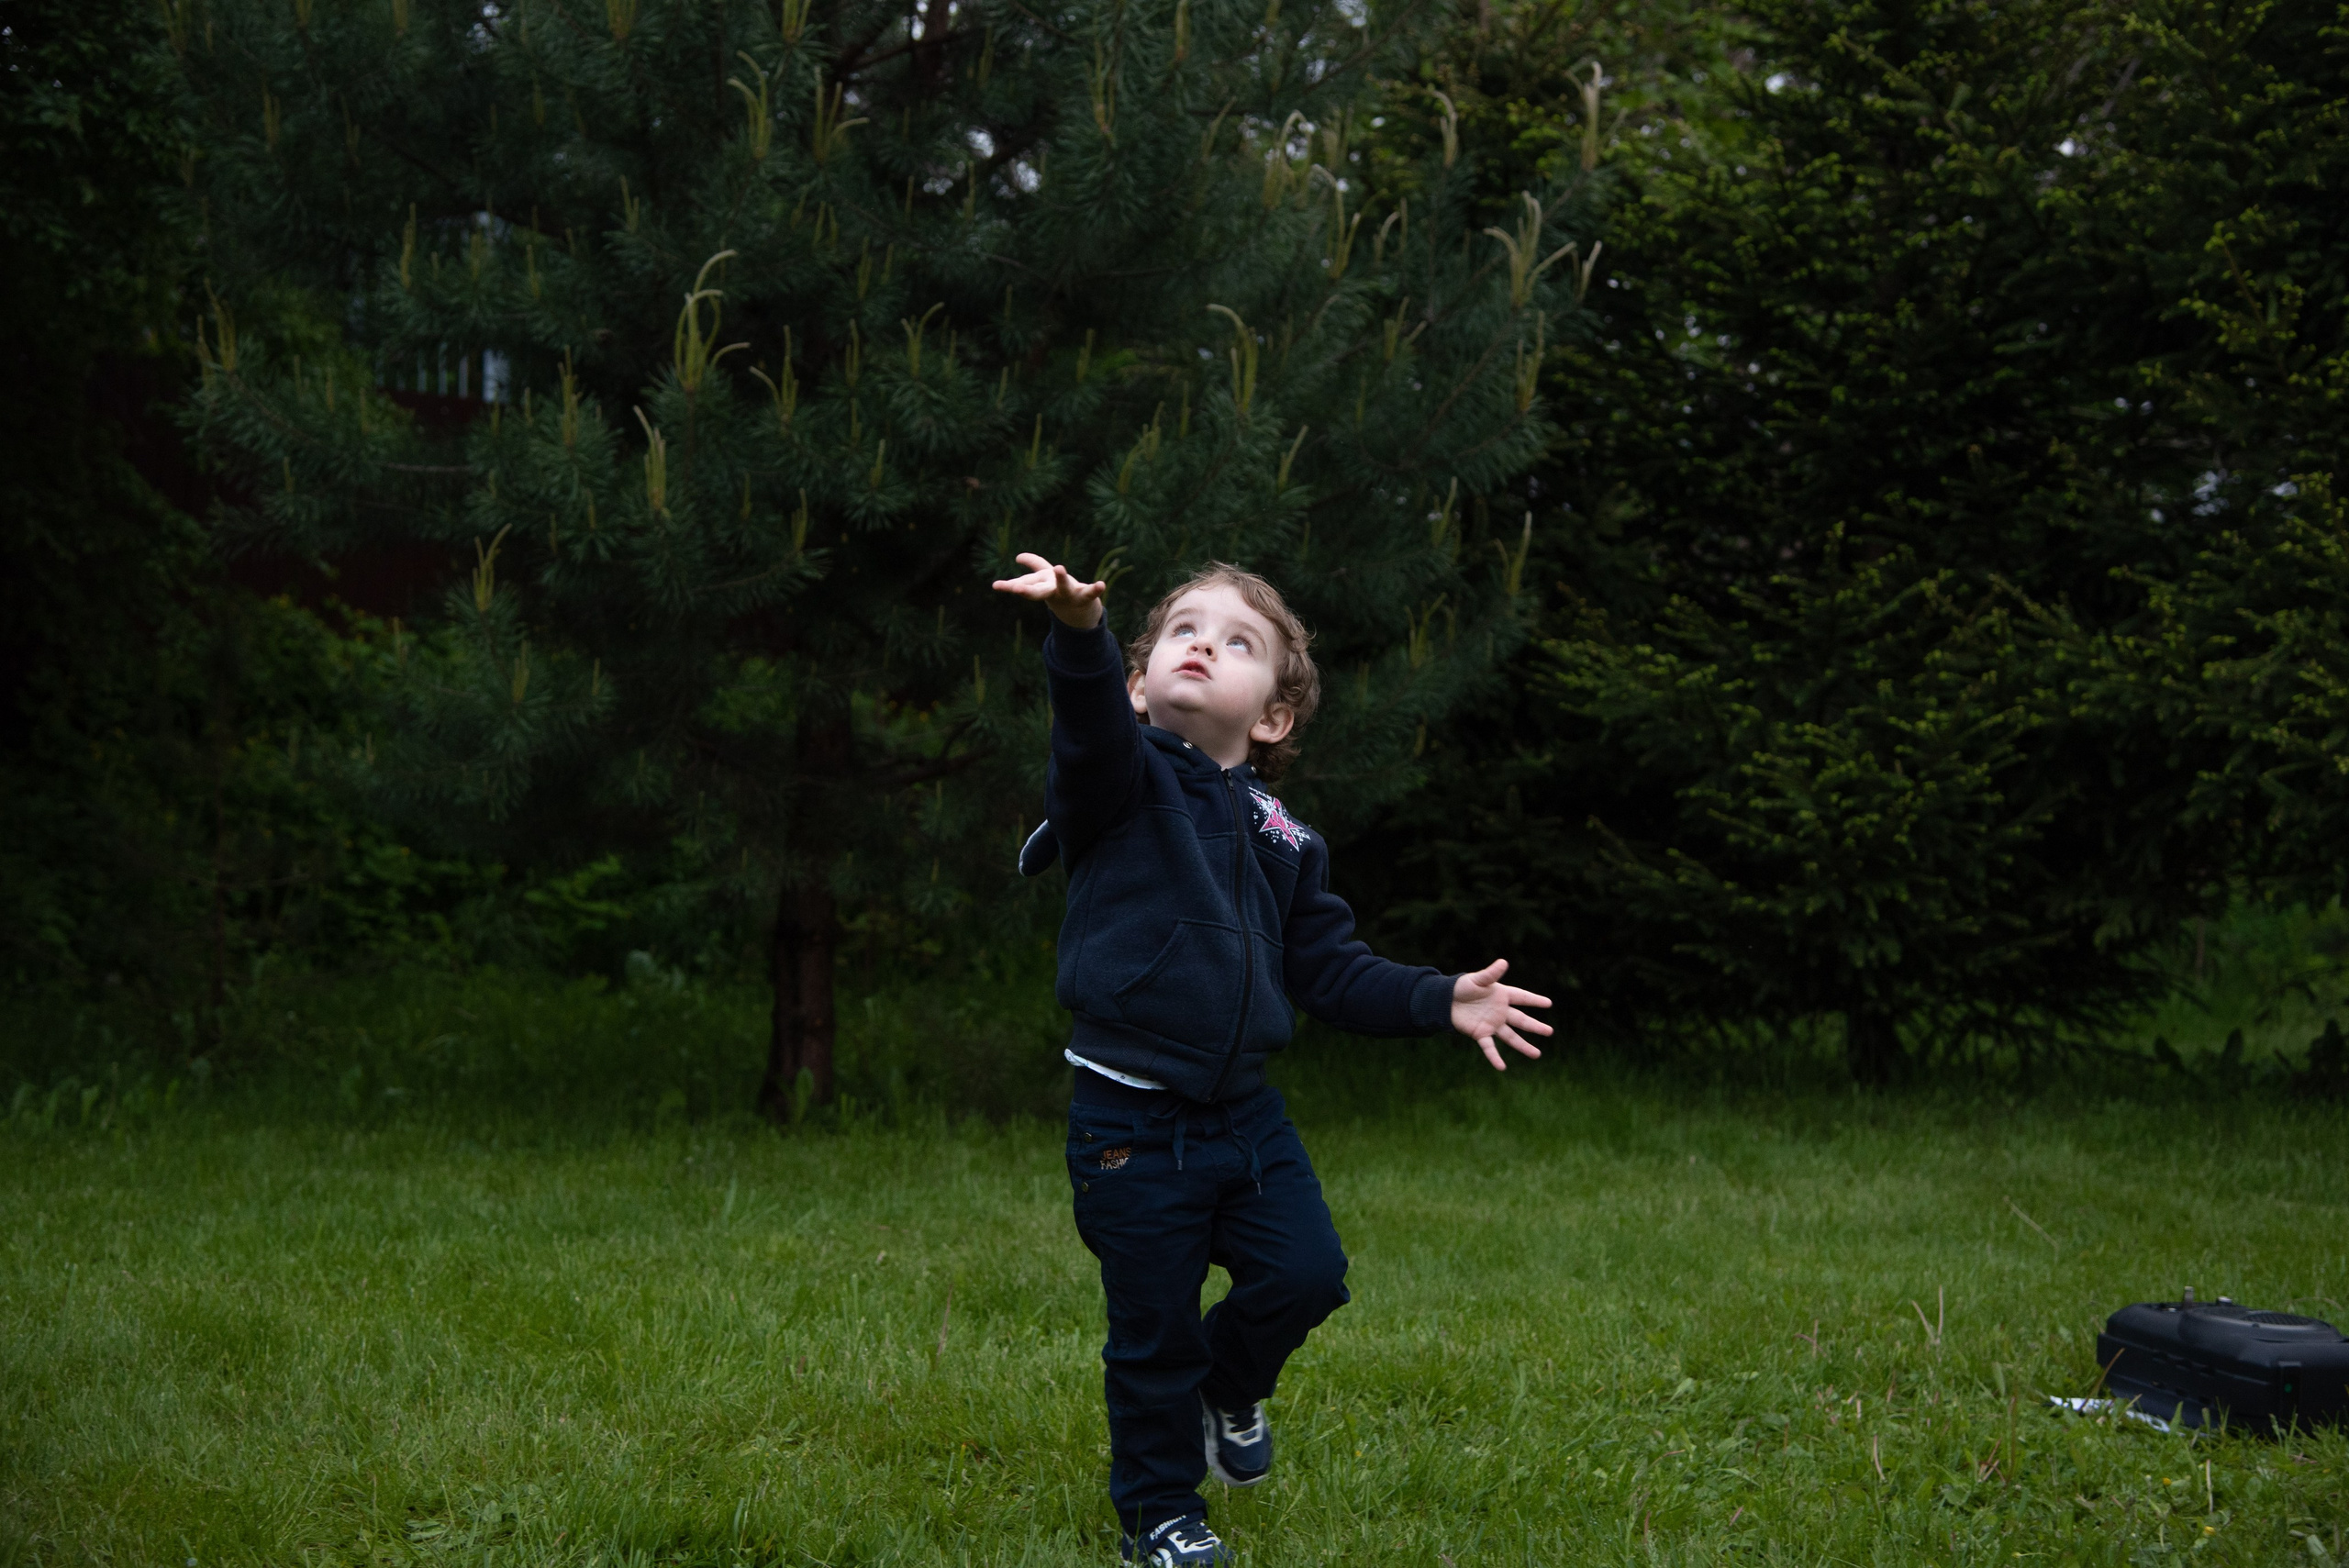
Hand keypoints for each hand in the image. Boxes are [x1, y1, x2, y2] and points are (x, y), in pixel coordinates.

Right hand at [991, 552, 1106, 628]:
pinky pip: (1091, 592)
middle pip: (1037, 592)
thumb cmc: (1059, 592)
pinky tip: (1101, 584)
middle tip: (1016, 589)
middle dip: (1027, 590)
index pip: (1024, 585)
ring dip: (1061, 579)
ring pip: (1063, 587)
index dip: (1010, 586)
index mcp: (1041, 587)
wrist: (1080, 613)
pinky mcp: (1085, 596)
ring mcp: (1068, 595)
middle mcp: (1052, 592)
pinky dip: (1096, 589)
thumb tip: (1018, 557)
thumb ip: (1034, 565)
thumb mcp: (1045, 579)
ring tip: (1059, 568)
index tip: (996, 586)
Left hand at [1450, 959, 1552, 1070]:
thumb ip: (1491, 974)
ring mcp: (1492, 1024)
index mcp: (1501, 995)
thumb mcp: (1476, 979)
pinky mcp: (1480, 1033)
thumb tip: (1504, 962)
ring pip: (1511, 1037)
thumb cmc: (1462, 986)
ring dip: (1523, 1046)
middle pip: (1521, 1020)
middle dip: (1535, 1026)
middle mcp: (1500, 1011)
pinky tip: (1502, 1067)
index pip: (1522, 997)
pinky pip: (1489, 1047)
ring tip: (1537, 1055)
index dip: (1534, 1000)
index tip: (1548, 1003)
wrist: (1445, 1000)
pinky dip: (1494, 1057)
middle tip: (1550, 1031)